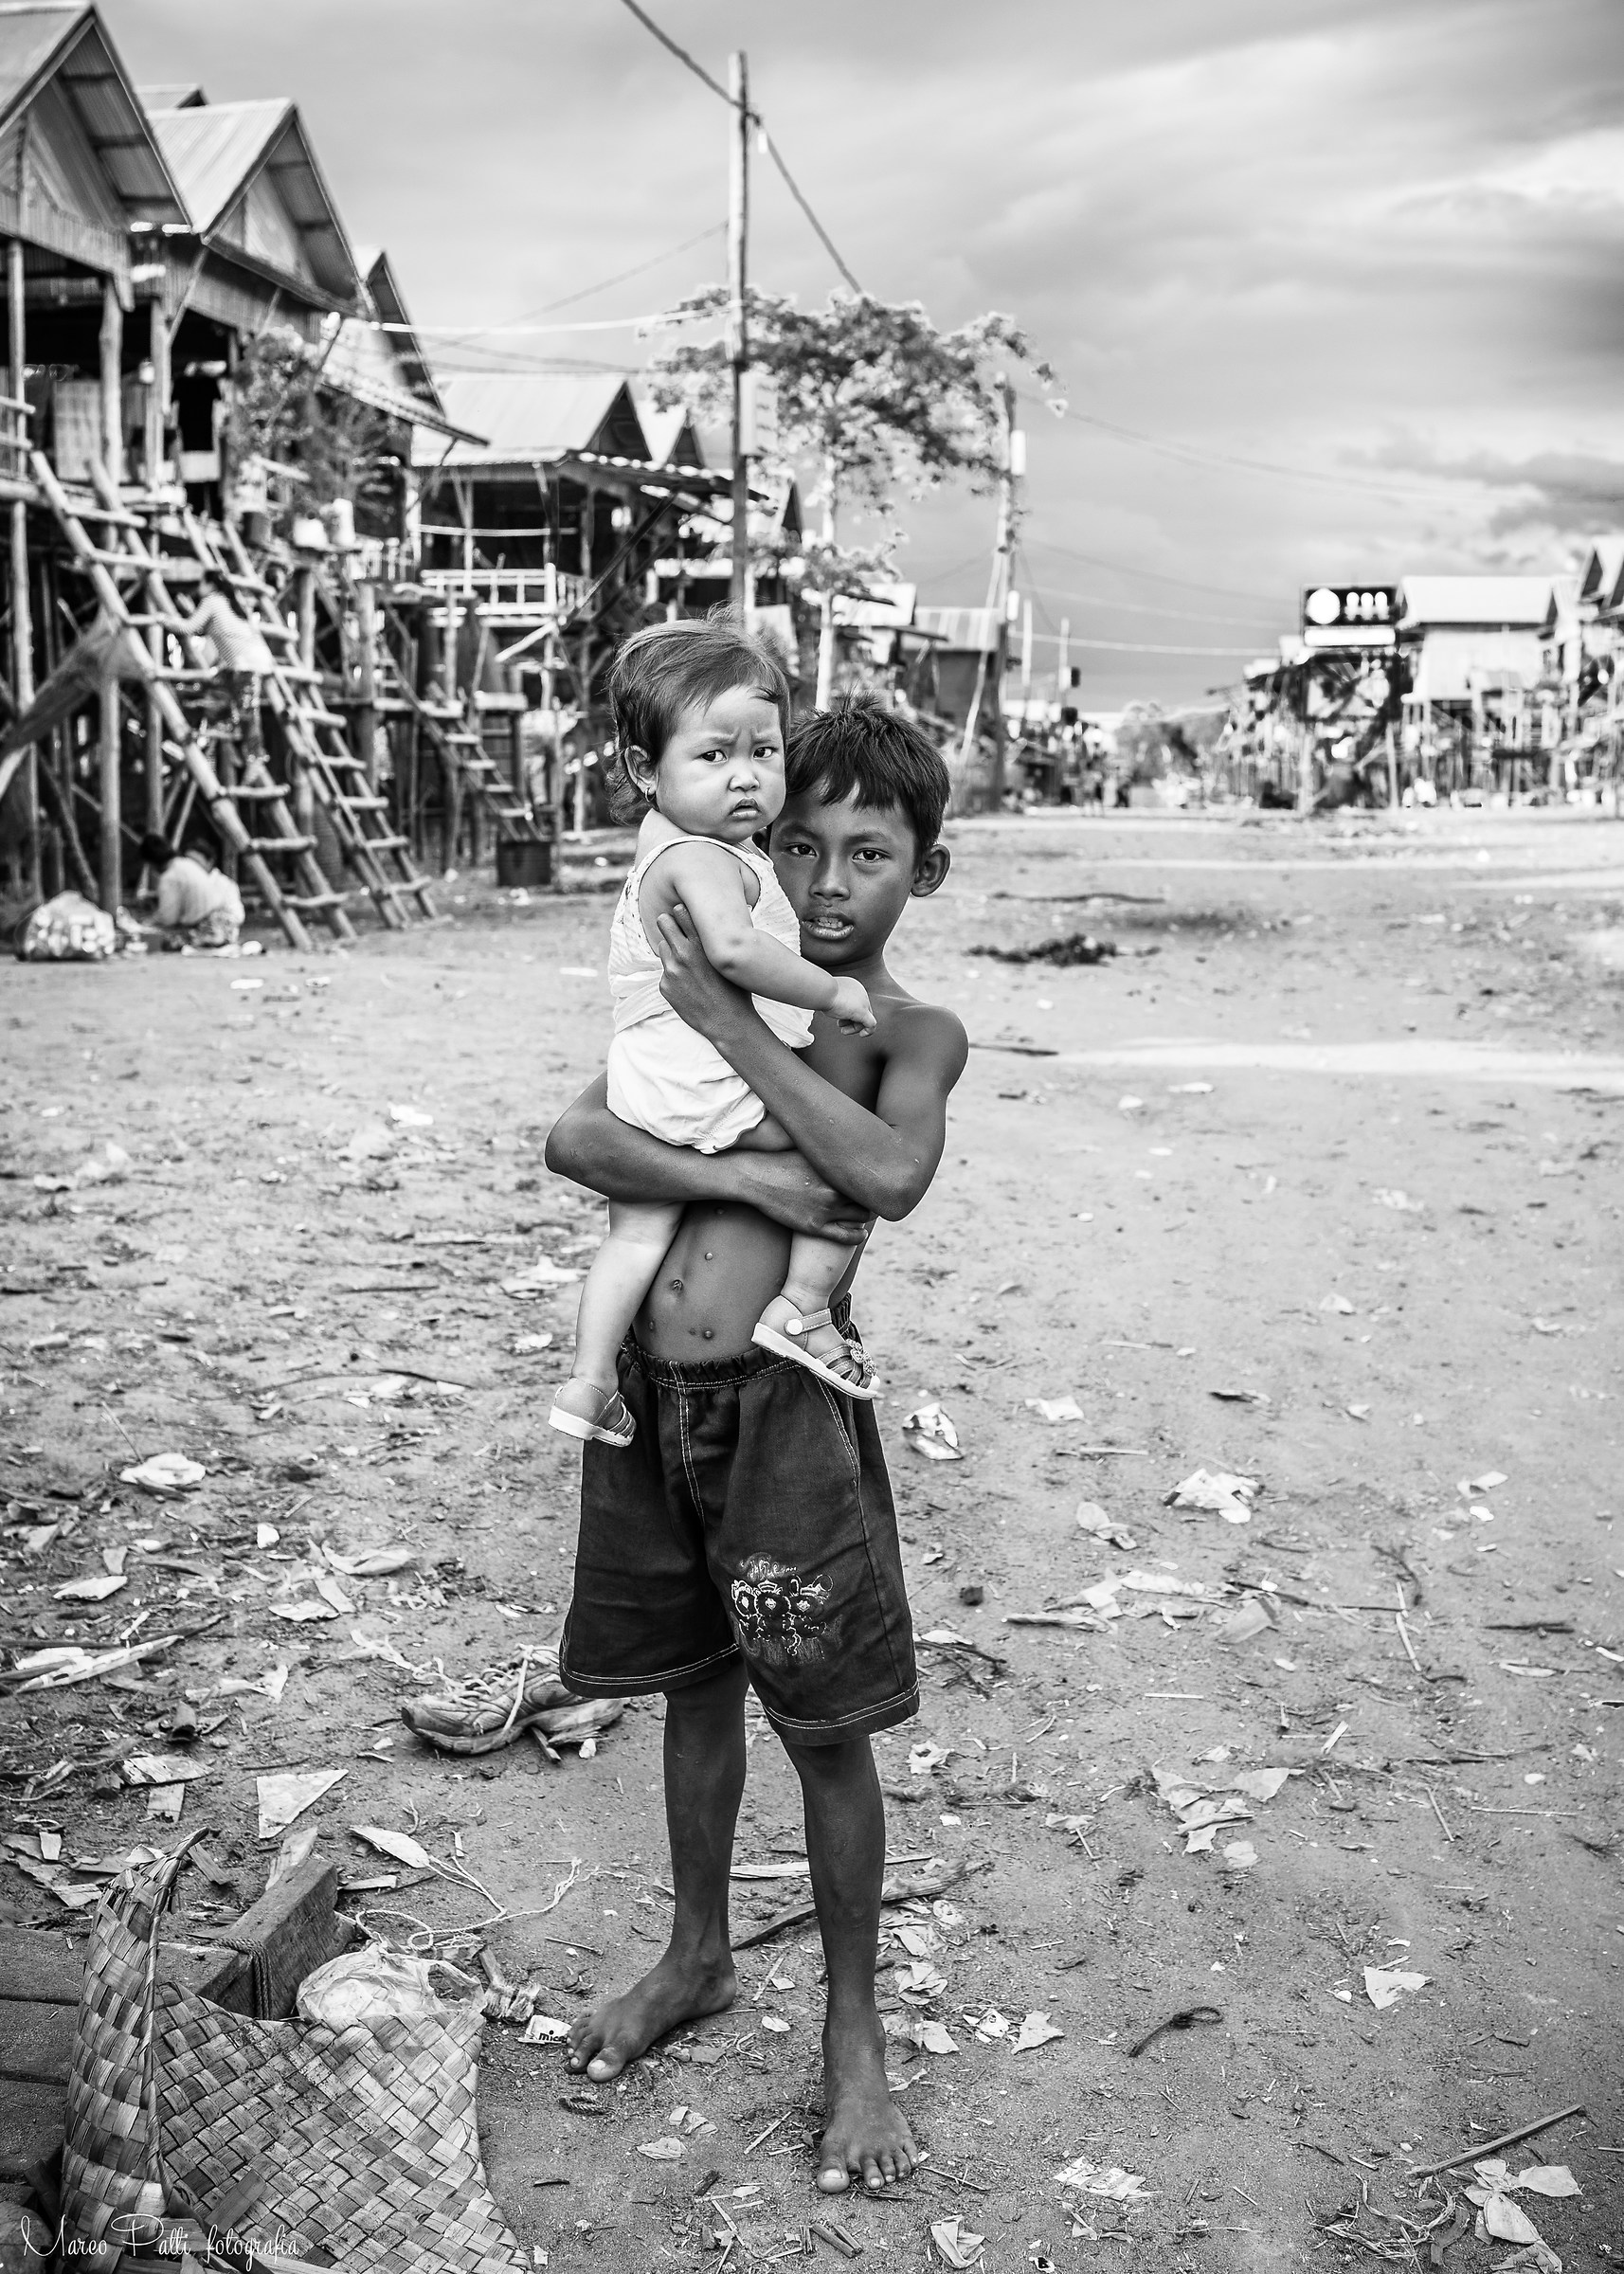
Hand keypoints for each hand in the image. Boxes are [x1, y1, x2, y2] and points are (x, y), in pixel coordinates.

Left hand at [654, 904, 752, 1037]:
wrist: (728, 1022)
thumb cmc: (735, 989)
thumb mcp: (729, 958)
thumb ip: (715, 940)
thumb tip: (713, 923)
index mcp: (702, 943)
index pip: (680, 910)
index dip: (682, 913)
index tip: (686, 918)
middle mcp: (684, 953)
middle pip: (664, 922)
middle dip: (670, 924)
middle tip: (677, 931)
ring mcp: (672, 970)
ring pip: (663, 947)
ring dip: (673, 952)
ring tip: (690, 965)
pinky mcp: (665, 986)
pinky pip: (665, 972)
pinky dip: (674, 975)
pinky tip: (689, 986)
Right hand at [730, 1151, 868, 1242]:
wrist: (755, 1176)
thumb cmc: (782, 1160)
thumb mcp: (810, 1149)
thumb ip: (831, 1150)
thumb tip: (847, 1138)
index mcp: (836, 1169)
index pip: (870, 1176)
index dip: (874, 1180)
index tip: (877, 1181)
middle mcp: (835, 1189)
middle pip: (869, 1197)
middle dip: (873, 1198)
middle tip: (875, 1199)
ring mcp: (826, 1209)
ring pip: (862, 1216)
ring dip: (865, 1215)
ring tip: (866, 1214)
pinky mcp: (815, 1226)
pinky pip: (847, 1236)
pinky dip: (858, 1236)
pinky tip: (861, 1234)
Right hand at [828, 977, 875, 1035]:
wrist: (822, 991)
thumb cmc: (823, 993)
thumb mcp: (831, 996)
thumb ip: (837, 1001)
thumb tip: (835, 1008)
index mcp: (853, 987)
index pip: (857, 1003)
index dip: (849, 1013)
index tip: (839, 1019)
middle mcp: (860, 992)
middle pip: (862, 1010)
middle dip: (851, 1021)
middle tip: (841, 1026)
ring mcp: (863, 1001)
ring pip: (866, 1018)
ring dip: (855, 1027)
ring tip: (844, 1030)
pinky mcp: (863, 1011)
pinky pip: (871, 1024)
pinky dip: (868, 1031)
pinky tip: (862, 1034)